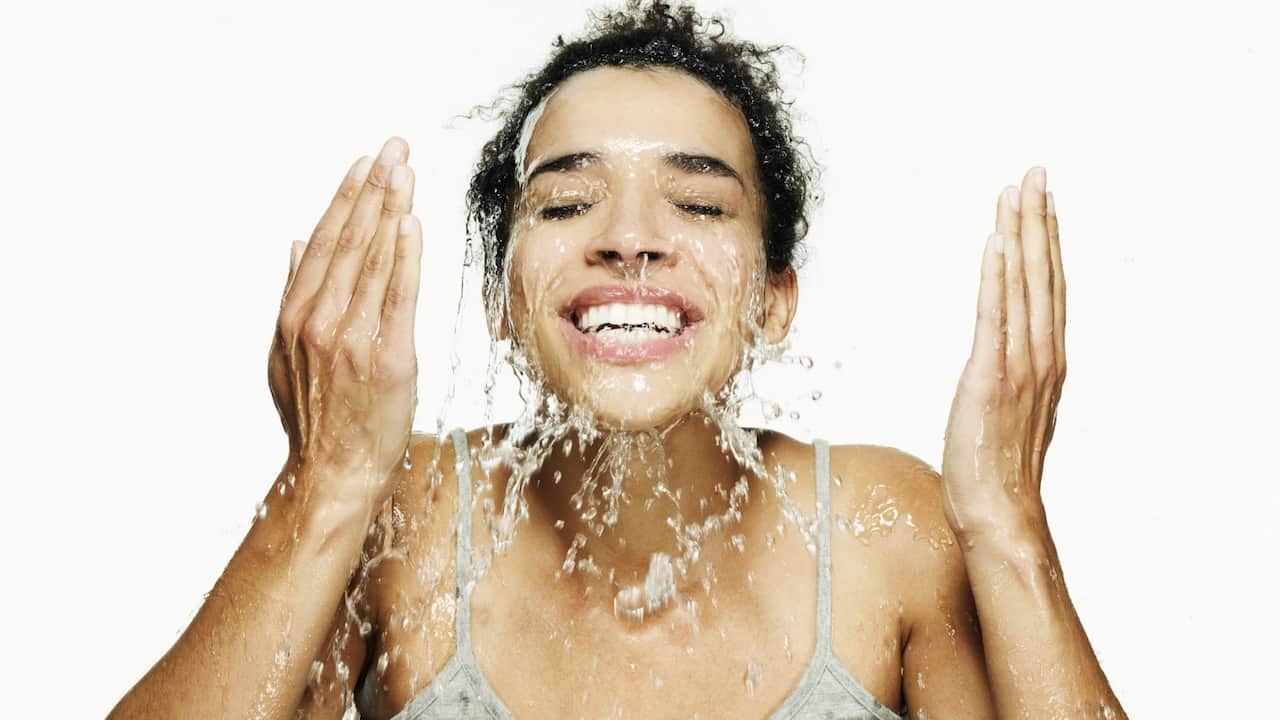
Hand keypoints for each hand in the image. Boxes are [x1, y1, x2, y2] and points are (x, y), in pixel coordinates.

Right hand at [267, 137, 422, 499]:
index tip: (363, 164)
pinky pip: (398, 295)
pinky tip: (412, 222)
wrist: (333, 472)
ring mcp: (351, 337)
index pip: (324, 242)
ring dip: (391, 208)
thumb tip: (298, 243)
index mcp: (294, 315)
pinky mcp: (388, 357)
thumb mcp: (285, 354)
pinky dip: (404, 255)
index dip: (346, 198)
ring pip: (373, 258)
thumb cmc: (316, 417)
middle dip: (373, 188)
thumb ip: (293, 295)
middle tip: (393, 148)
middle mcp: (319, 320)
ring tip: (404, 170)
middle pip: (349, 240)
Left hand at [940, 166, 1064, 546]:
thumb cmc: (996, 466)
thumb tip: (1003, 353)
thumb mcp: (1011, 410)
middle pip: (1043, 275)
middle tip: (1035, 174)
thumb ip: (1014, 374)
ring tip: (1017, 191)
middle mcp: (1042, 356)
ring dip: (1020, 235)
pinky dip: (998, 276)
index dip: (1047, 241)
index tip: (1043, 201)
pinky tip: (997, 242)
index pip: (1049, 288)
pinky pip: (996, 316)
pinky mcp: (991, 377)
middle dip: (1039, 221)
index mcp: (1047, 360)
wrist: (998, 509)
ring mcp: (1020, 365)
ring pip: (1024, 286)